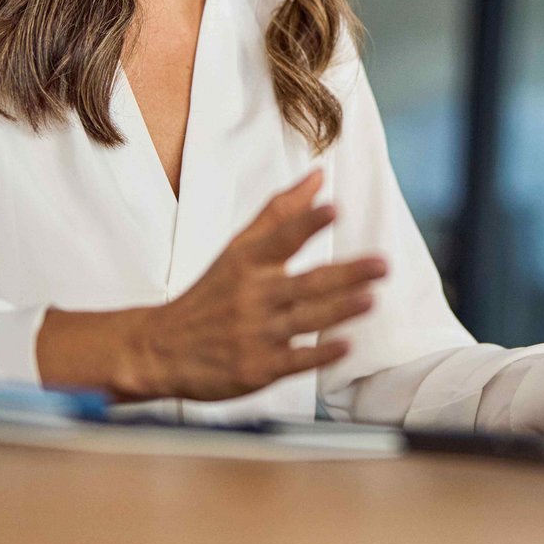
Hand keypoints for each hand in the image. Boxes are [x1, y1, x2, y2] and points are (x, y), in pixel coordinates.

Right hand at [114, 171, 386, 400]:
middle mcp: (252, 296)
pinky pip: (294, 361)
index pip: (280, 239)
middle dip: (346, 274)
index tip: (332, 209)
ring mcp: (255, 333)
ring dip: (339, 310)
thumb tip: (319, 176)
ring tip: (371, 298)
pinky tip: (346, 346)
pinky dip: (319, 354)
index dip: (306, 223)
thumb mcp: (238, 249)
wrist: (162, 348)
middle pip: (305, 283)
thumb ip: (280, 213)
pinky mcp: (257, 368)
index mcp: (248, 263)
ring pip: (304, 320)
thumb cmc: (211, 293)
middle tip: (382, 264)